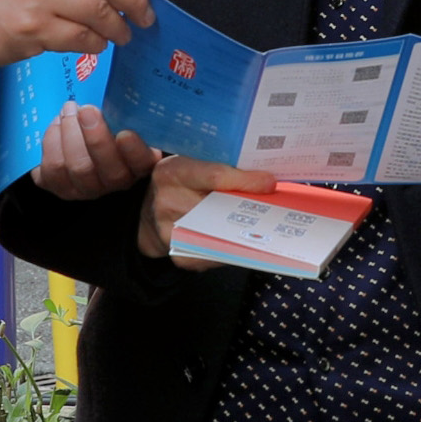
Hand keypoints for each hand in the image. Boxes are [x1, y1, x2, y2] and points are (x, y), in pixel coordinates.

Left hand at [31, 102, 159, 203]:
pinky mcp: (61, 187)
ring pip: (78, 168)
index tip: (125, 133)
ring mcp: (88, 188)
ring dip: (70, 133)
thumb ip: (126, 108)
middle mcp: (117, 181)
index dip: (134, 152)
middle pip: (110, 171)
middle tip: (86, 110)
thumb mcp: (121, 113)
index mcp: (140, 162)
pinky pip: (53, 170)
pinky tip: (57, 124)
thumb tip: (128, 82)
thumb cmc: (106, 118)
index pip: (143, 164)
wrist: (79, 129)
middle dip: (96, 139)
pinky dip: (52, 142)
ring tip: (69, 109)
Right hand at [137, 154, 273, 268]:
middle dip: (249, 209)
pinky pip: (216, 254)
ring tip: (264, 225)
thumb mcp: (190, 166)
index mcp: (172, 172)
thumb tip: (263, 179)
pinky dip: (233, 248)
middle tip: (273, 208)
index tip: (269, 183)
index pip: (214, 176)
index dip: (245, 180)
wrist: (147, 213)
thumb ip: (220, 169)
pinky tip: (245, 241)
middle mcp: (167, 202)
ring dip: (244, 231)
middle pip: (220, 208)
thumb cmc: (177, 185)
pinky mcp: (179, 255)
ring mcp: (170, 232)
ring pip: (221, 234)